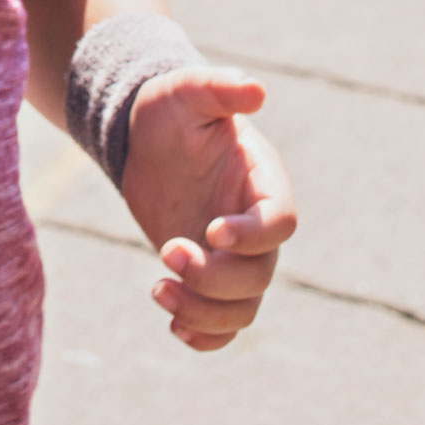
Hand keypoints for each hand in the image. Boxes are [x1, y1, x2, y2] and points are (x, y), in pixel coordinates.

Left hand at [121, 68, 296, 350]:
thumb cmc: (171, 110)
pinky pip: (224, 325)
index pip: (280, 222)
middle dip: (215, 276)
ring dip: (205, 312)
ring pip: (242, 308)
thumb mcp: (188, 91)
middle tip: (168, 252)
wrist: (144, 137)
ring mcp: (234, 258)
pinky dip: (206, 336)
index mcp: (262, 183)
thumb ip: (219, 88)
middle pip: (259, 275)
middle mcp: (255, 227)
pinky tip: (175, 327)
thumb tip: (257, 88)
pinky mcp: (210, 277)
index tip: (211, 231)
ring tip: (159, 290)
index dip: (253, 235)